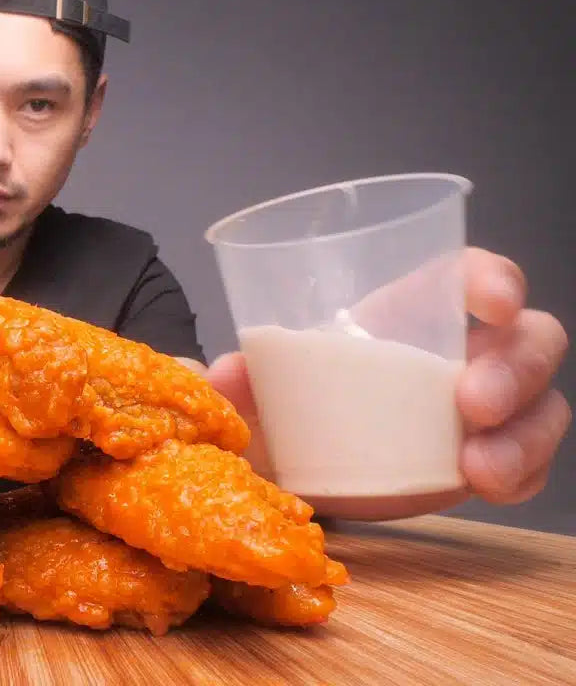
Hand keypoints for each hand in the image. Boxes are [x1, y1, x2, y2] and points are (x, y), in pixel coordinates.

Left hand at [207, 248, 569, 505]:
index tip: (491, 301)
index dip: (492, 278)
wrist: (294, 466)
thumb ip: (239, 379)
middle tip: (469, 404)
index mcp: (408, 312)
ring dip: (522, 433)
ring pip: (541, 403)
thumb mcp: (257, 390)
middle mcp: (459, 351)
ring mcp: (484, 409)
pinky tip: (489, 486)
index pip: (467, 275)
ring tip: (476, 468)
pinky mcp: (486, 461)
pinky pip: (529, 463)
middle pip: (526, 338)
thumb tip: (219, 375)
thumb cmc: (289, 404)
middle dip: (513, 368)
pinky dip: (520, 475)